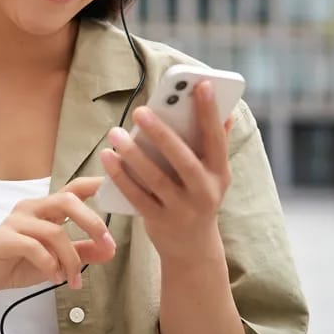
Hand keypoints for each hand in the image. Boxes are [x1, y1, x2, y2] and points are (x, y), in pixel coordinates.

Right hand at [0, 177, 116, 298]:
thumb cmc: (18, 261)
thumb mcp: (57, 258)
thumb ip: (83, 252)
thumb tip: (110, 249)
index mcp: (46, 209)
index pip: (73, 189)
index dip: (94, 184)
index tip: (115, 186)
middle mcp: (32, 208)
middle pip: (66, 200)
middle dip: (91, 221)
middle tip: (105, 243)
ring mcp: (16, 221)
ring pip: (54, 231)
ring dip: (71, 259)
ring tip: (73, 279)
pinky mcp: (4, 238)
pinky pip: (33, 247)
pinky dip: (49, 264)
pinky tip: (54, 277)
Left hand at [100, 81, 233, 262]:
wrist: (193, 249)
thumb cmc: (199, 197)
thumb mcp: (214, 175)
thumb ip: (215, 144)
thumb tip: (226, 112)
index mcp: (220, 174)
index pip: (216, 138)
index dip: (210, 112)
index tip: (200, 84)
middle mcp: (205, 192)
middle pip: (183, 160)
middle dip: (162, 134)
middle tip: (140, 111)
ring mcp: (182, 209)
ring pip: (156, 179)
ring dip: (134, 154)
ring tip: (115, 132)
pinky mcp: (159, 222)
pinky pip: (137, 196)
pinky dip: (121, 176)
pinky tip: (107, 156)